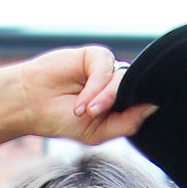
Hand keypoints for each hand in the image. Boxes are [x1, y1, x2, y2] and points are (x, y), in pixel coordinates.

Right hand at [15, 45, 156, 146]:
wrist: (32, 106)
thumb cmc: (62, 120)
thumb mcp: (99, 131)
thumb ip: (128, 122)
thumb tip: (154, 107)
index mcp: (120, 104)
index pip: (142, 104)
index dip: (139, 110)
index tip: (126, 119)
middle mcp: (116, 85)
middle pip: (132, 92)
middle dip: (113, 105)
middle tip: (92, 115)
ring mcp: (107, 70)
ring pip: (121, 80)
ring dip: (103, 98)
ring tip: (83, 111)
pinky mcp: (95, 56)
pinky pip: (106, 68)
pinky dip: (95, 86)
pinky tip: (80, 102)